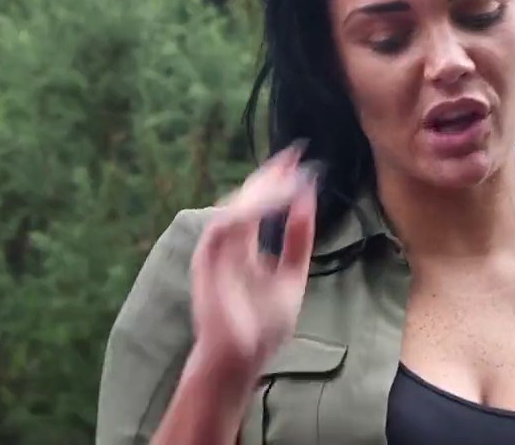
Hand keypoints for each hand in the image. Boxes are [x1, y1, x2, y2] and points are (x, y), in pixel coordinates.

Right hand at [187, 144, 318, 388]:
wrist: (241, 360)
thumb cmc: (263, 326)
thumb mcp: (292, 274)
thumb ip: (297, 239)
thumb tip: (307, 199)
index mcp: (244, 245)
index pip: (259, 203)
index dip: (276, 180)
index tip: (297, 159)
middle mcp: (228, 243)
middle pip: (247, 199)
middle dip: (269, 176)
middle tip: (292, 156)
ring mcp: (216, 251)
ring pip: (236, 207)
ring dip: (261, 190)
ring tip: (286, 177)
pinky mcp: (207, 261)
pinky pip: (224, 226)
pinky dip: (246, 212)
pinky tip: (270, 202)